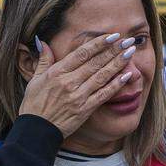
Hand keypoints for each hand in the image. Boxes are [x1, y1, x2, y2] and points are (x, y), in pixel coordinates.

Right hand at [18, 33, 136, 138]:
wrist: (36, 130)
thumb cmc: (34, 105)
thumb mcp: (35, 80)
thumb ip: (43, 60)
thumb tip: (45, 43)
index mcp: (57, 72)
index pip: (82, 53)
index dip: (99, 43)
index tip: (112, 35)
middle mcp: (69, 82)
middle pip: (95, 62)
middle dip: (113, 49)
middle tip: (127, 40)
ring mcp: (78, 96)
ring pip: (102, 76)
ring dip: (118, 63)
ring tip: (130, 52)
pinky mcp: (85, 109)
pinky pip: (104, 94)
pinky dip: (116, 84)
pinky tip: (127, 75)